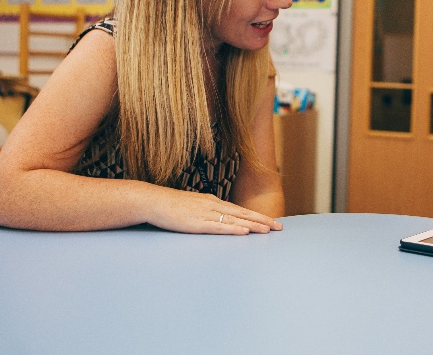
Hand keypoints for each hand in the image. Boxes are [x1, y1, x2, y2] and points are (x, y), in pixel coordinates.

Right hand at [146, 187, 282, 234]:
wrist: (153, 201)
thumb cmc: (170, 205)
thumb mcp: (193, 206)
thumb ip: (206, 211)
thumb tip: (216, 218)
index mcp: (213, 201)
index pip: (240, 210)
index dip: (257, 216)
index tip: (271, 222)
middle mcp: (213, 205)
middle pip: (243, 214)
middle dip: (262, 221)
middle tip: (279, 227)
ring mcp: (206, 214)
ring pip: (234, 220)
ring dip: (252, 225)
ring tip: (267, 230)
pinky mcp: (197, 223)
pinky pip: (218, 227)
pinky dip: (233, 230)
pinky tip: (244, 232)